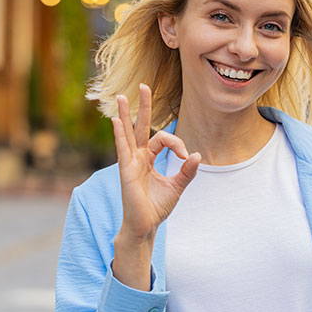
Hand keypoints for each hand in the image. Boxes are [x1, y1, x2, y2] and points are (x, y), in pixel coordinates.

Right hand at [111, 84, 199, 288]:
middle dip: (143, 106)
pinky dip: (119, 134)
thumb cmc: (158, 207)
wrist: (146, 226)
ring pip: (128, 133)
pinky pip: (122, 149)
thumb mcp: (177, 187)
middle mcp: (138, 157)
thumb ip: (186, 171)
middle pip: (140, 126)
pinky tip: (116, 121)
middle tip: (143, 85)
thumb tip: (195, 154)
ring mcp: (130, 162)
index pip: (162, 139)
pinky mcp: (126, 171)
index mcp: (149, 158)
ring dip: (126, 114)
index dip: (176, 142)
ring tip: (123, 96)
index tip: (185, 155)